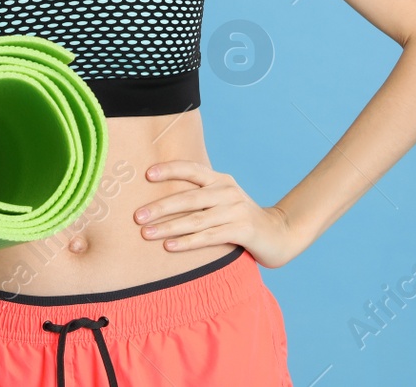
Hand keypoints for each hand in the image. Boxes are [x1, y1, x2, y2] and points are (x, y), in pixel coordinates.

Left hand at [134, 160, 299, 268]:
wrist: (279, 234)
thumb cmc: (240, 218)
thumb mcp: (223, 201)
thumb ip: (200, 197)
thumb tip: (160, 202)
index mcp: (220, 179)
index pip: (192, 169)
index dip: (169, 170)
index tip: (146, 174)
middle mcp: (227, 191)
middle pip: (188, 197)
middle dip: (160, 207)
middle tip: (137, 216)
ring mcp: (236, 210)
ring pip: (195, 219)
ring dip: (168, 227)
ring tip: (146, 234)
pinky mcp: (242, 230)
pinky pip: (209, 237)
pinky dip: (187, 242)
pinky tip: (169, 246)